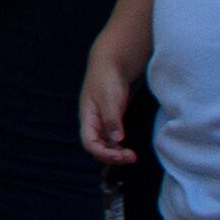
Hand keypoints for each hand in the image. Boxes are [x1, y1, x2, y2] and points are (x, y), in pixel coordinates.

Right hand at [78, 37, 138, 166]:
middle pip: (97, 148)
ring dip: (117, 153)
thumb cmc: (107, 78)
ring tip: (132, 155)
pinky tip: (129, 148)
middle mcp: (93, 123)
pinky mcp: (111, 120)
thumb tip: (117, 140)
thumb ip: (112, 119)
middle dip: (112, 157)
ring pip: (105, 145)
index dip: (104, 153)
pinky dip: (119, 147)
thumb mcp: (110, 98)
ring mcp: (101, 122)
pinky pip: (112, 140)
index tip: (122, 155)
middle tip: (131, 157)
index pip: (90, 143)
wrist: (112, 62)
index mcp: (87, 118)